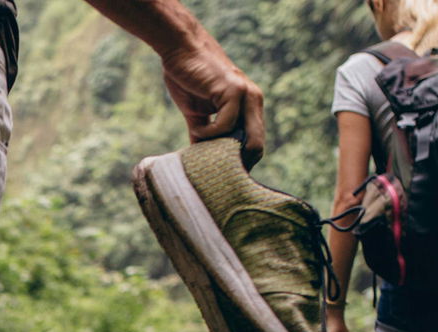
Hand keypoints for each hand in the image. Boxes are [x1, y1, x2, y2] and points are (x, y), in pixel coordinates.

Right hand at [160, 43, 264, 167]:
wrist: (181, 51)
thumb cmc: (188, 78)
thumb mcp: (197, 113)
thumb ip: (203, 133)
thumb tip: (198, 158)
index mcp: (249, 107)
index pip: (255, 143)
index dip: (240, 162)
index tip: (221, 174)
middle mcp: (253, 101)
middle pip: (257, 146)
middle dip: (236, 163)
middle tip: (213, 171)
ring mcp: (246, 95)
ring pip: (247, 139)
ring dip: (219, 149)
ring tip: (200, 144)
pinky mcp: (233, 91)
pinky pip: (225, 125)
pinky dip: (208, 133)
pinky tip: (196, 127)